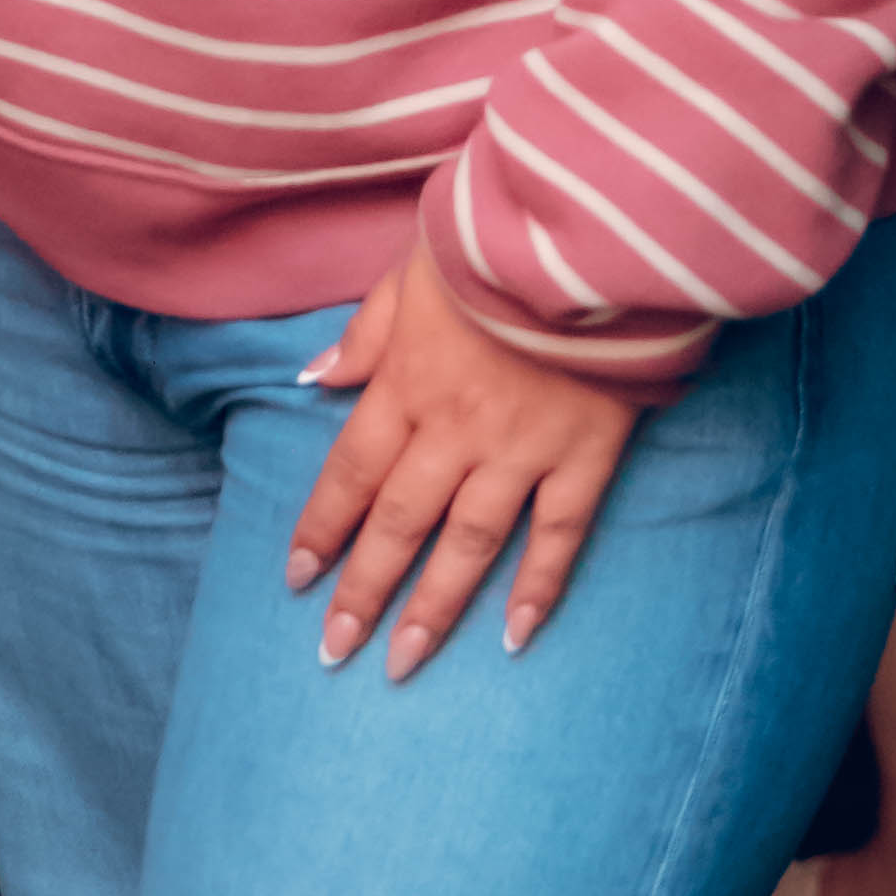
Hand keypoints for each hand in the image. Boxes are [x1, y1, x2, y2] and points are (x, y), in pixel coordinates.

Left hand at [284, 239, 667, 678]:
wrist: (597, 231)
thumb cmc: (499, 239)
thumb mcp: (414, 266)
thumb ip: (368, 330)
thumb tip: (314, 378)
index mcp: (409, 382)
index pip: (351, 470)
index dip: (322, 527)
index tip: (297, 577)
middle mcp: (457, 429)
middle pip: (400, 522)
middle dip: (362, 591)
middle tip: (334, 651)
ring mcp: (524, 449)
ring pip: (469, 544)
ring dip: (433, 608)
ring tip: (403, 664)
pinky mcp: (587, 454)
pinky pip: (559, 534)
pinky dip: (538, 588)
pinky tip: (514, 637)